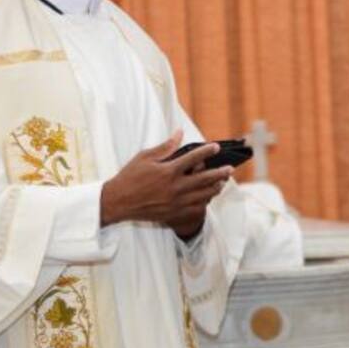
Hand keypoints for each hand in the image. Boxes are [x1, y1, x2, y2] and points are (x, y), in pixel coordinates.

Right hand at [101, 131, 232, 226]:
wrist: (118, 202)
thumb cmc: (129, 177)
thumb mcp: (144, 157)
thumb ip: (165, 147)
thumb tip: (179, 134)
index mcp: (168, 171)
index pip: (193, 158)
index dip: (206, 151)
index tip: (216, 146)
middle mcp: (175, 187)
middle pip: (205, 179)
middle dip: (220, 173)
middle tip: (230, 169)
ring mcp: (176, 202)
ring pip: (203, 195)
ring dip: (215, 188)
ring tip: (222, 183)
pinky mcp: (173, 213)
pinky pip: (195, 209)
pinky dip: (204, 203)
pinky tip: (208, 198)